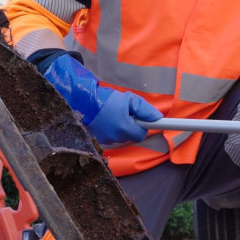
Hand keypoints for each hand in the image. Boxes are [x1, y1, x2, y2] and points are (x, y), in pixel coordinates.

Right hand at [42, 54, 162, 144]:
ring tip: (113, 114)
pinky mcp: (98, 140)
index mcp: (125, 128)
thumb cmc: (107, 99)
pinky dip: (111, 130)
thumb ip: (145, 109)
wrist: (82, 101)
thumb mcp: (129, 99)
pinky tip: (106, 120)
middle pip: (131, 136)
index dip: (143, 127)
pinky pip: (111, 137)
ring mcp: (106, 140)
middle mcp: (116, 138)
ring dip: (121, 128)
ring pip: (120, 136)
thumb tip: (158, 118)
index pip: (141, 135)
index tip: (146, 122)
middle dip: (131, 126)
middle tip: (126, 113)